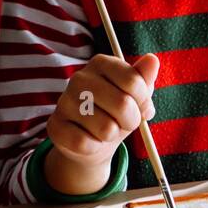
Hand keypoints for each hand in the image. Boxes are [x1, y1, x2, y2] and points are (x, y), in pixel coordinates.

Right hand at [44, 54, 158, 194]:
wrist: (92, 140)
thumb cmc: (116, 113)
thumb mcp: (135, 95)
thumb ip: (144, 78)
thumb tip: (152, 59)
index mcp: (101, 63)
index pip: (133, 82)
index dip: (144, 101)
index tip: (142, 107)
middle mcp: (79, 78)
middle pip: (122, 104)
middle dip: (131, 121)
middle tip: (126, 122)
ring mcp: (64, 102)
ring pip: (106, 128)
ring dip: (112, 135)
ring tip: (106, 130)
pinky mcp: (55, 126)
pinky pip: (86, 144)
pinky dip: (94, 147)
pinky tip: (90, 139)